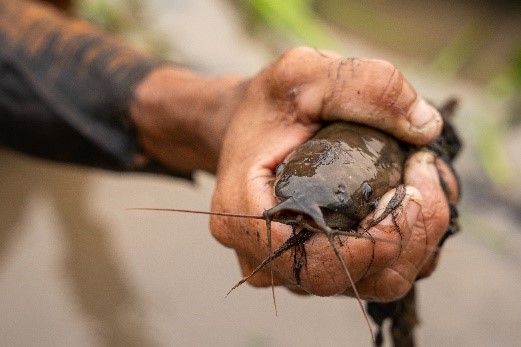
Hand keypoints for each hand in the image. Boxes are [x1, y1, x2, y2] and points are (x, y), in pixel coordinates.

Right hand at [210, 47, 458, 300]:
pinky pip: (378, 275)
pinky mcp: (320, 266)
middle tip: (424, 172)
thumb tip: (426, 127)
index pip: (310, 262)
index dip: (371, 241)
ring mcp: (293, 269)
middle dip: (408, 235)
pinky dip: (410, 244)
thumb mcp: (305, 73)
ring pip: (374, 283)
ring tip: (423, 180)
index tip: (407, 189)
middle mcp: (263, 256)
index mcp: (244, 214)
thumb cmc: (271, 105)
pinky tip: (413, 197)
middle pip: (351, 279)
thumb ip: (364, 85)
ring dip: (417, 239)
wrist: (253, 126)